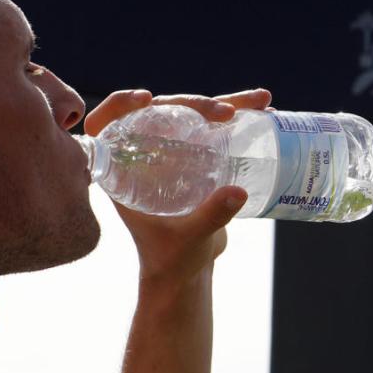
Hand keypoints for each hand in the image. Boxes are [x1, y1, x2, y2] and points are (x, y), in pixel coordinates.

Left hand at [84, 88, 272, 289]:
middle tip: (225, 112)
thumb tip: (238, 192)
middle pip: (161, 113)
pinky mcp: (198, 159)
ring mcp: (173, 155)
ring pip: (193, 116)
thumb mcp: (187, 239)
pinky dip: (240, 119)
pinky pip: (214, 130)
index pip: (107, 125)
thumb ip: (210, 217)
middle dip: (195, 103)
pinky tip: (265, 112)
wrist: (187, 273)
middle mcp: (145, 156)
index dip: (119, 105)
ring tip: (261, 100)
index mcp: (123, 172)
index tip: (145, 99)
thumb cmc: (172, 260)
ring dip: (226, 103)